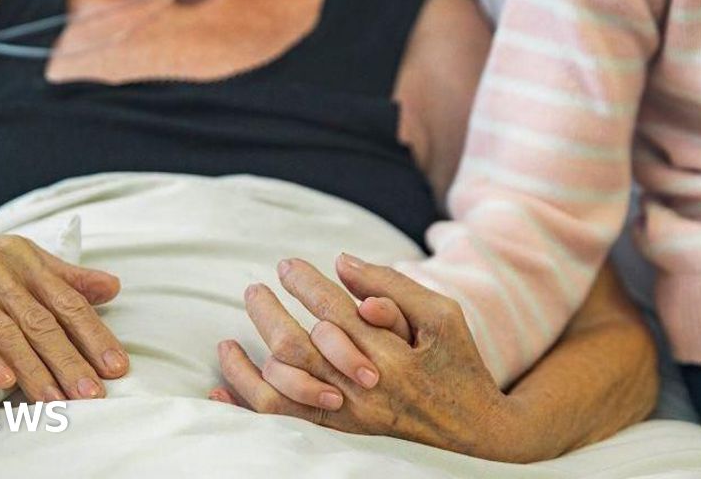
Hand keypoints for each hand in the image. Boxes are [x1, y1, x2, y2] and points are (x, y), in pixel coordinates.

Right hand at [0, 225, 129, 401]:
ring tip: (54, 400)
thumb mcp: (13, 262)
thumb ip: (62, 277)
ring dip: (32, 368)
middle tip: (91, 393)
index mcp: (20, 255)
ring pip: (3, 328)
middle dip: (68, 359)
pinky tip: (2, 382)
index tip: (115, 367)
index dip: (93, 335)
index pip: (66, 300)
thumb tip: (112, 287)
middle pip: (39, 319)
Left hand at [212, 255, 533, 461]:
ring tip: (225, 342)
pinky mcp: (343, 437)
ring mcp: (350, 419)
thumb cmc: (459, 366)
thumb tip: (342, 262)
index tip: (285, 265)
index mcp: (392, 356)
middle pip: (298, 348)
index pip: (333, 311)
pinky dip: (249, 408)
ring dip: (246, 365)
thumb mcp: (442, 317)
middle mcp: (365, 390)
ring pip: (282, 392)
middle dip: (267, 314)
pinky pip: (285, 425)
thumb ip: (393, 286)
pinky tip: (221, 392)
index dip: (304, 284)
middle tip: (252, 289)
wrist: (479, 436)